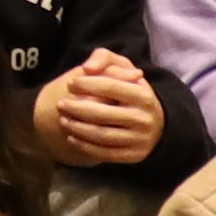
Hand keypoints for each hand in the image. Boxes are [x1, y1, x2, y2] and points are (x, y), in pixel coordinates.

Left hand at [30, 53, 163, 170]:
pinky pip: (106, 153)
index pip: (110, 87)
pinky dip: (85, 146)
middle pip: (102, 114)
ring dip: (77, 129)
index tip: (70, 83)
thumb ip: (104, 59)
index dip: (87, 84)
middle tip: (60, 104)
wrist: (155, 123)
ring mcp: (140, 140)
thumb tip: (88, 68)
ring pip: (102, 136)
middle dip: (77, 109)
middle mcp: (144, 119)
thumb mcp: (123, 69)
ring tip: (63, 120)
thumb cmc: (131, 90)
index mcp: (144, 96)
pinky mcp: (134, 156)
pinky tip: (72, 137)